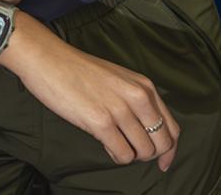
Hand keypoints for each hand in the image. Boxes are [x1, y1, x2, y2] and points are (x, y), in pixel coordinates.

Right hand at [10, 32, 179, 170]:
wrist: (48, 59)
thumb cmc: (79, 70)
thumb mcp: (118, 79)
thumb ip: (136, 101)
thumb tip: (147, 133)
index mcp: (144, 86)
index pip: (172, 128)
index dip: (169, 150)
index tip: (162, 161)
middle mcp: (137, 97)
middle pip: (162, 143)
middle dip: (149, 154)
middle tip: (131, 149)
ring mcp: (119, 109)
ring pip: (144, 151)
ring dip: (131, 154)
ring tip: (114, 143)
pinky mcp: (100, 121)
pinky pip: (123, 154)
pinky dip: (116, 155)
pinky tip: (105, 144)